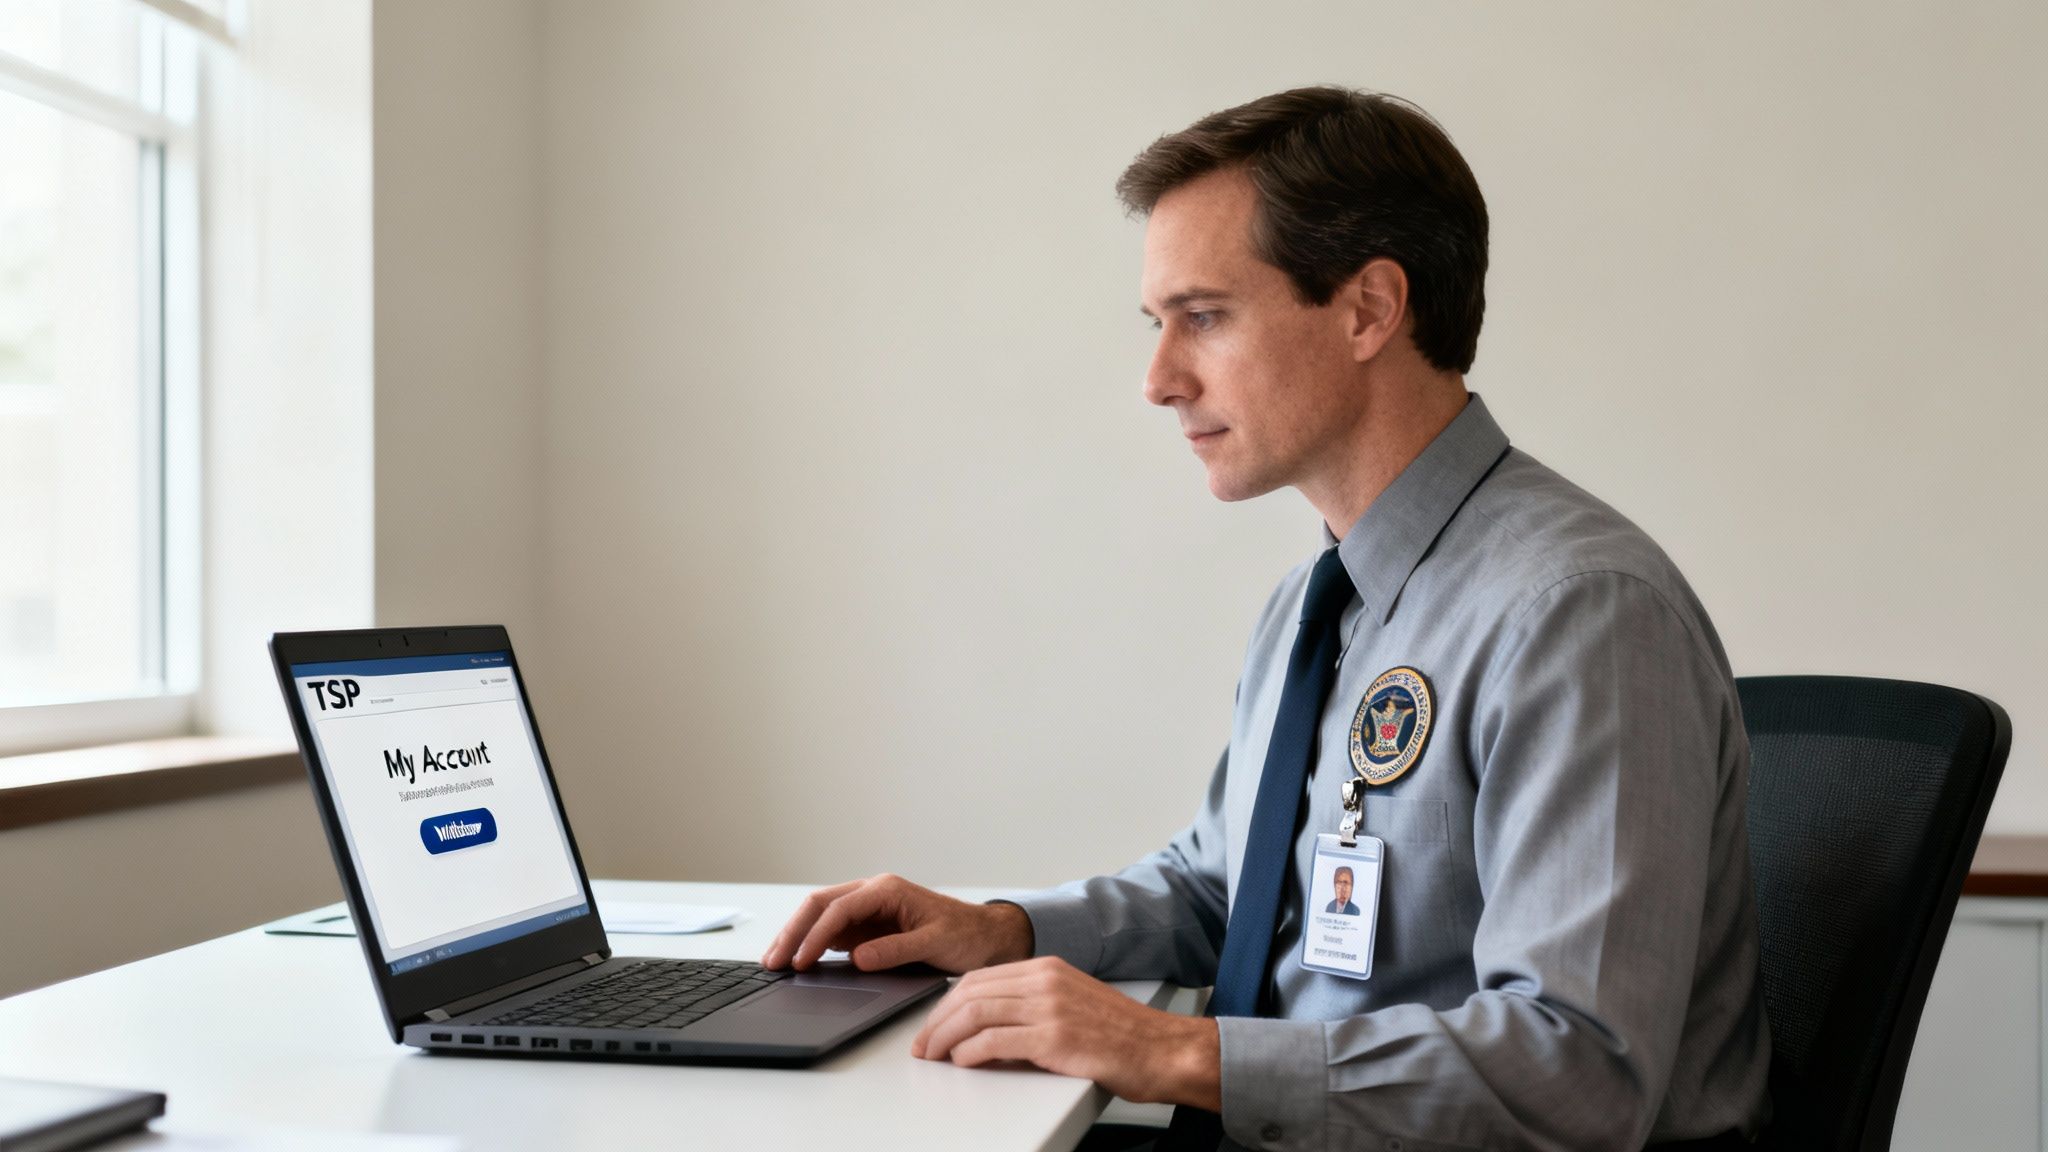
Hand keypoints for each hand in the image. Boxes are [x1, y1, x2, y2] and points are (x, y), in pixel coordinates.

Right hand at [760, 873, 1034, 973]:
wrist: (986, 937)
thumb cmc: (966, 934)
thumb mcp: (935, 943)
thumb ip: (896, 950)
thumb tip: (858, 958)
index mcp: (886, 890)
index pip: (839, 909)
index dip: (815, 935)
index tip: (800, 960)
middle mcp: (872, 894)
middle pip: (820, 906)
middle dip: (793, 932)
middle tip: (772, 961)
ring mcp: (867, 910)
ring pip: (820, 917)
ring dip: (797, 937)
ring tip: (775, 963)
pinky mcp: (867, 927)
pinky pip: (831, 932)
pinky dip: (811, 945)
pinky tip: (797, 962)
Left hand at [911, 956, 1221, 1110]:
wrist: (1164, 1050)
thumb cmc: (1124, 1036)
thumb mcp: (1074, 1003)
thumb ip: (1035, 1005)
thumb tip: (989, 1025)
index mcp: (1049, 968)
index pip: (980, 978)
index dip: (947, 1002)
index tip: (933, 1024)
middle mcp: (1046, 980)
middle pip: (970, 992)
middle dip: (937, 1020)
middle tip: (923, 1044)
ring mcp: (1050, 1006)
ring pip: (975, 1013)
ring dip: (945, 1037)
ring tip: (934, 1056)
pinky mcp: (1054, 1037)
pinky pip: (994, 1040)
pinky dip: (970, 1051)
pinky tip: (963, 1062)